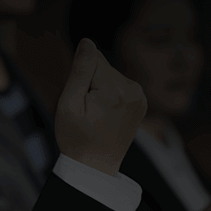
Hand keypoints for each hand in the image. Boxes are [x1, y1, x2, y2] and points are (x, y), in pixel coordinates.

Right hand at [55, 39, 147, 175]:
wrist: (95, 167)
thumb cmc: (77, 139)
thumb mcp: (69, 105)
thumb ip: (79, 71)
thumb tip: (88, 42)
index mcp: (117, 90)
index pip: (92, 60)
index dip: (79, 78)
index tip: (81, 101)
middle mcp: (134, 90)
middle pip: (103, 67)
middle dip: (90, 83)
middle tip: (87, 111)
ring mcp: (141, 97)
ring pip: (110, 76)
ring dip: (99, 90)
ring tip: (96, 115)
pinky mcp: (141, 102)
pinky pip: (119, 86)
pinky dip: (109, 96)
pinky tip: (105, 115)